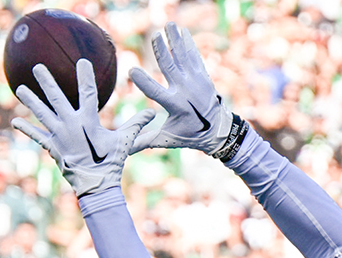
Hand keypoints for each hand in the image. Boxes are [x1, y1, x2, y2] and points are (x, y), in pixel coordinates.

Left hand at [12, 61, 153, 196]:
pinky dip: (27, 128)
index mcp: (88, 120)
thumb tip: (153, 113)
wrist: (96, 183)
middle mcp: (70, 124)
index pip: (88, 93)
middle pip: (55, 98)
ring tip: (20, 88)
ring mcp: (58, 135)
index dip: (86, 76)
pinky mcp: (52, 146)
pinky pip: (37, 136)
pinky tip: (15, 121)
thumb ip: (136, 125)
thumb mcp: (125, 141)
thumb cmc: (112, 161)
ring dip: (30, 100)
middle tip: (37, 67)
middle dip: (46, 81)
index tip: (82, 61)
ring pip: (41, 113)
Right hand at [129, 23, 233, 155]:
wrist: (219, 131)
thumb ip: (144, 139)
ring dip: (176, 41)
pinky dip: (188, 44)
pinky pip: (194, 57)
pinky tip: (182, 31)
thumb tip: (122, 147)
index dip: (144, 82)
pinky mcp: (203, 77)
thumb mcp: (167, 139)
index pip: (156, 92)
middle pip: (171, 69)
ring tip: (170, 25)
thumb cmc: (189, 135)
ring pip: (184, 58)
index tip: (132, 70)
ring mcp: (197, 82)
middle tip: (155, 36)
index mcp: (175, 106)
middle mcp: (186, 92)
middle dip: (163, 52)